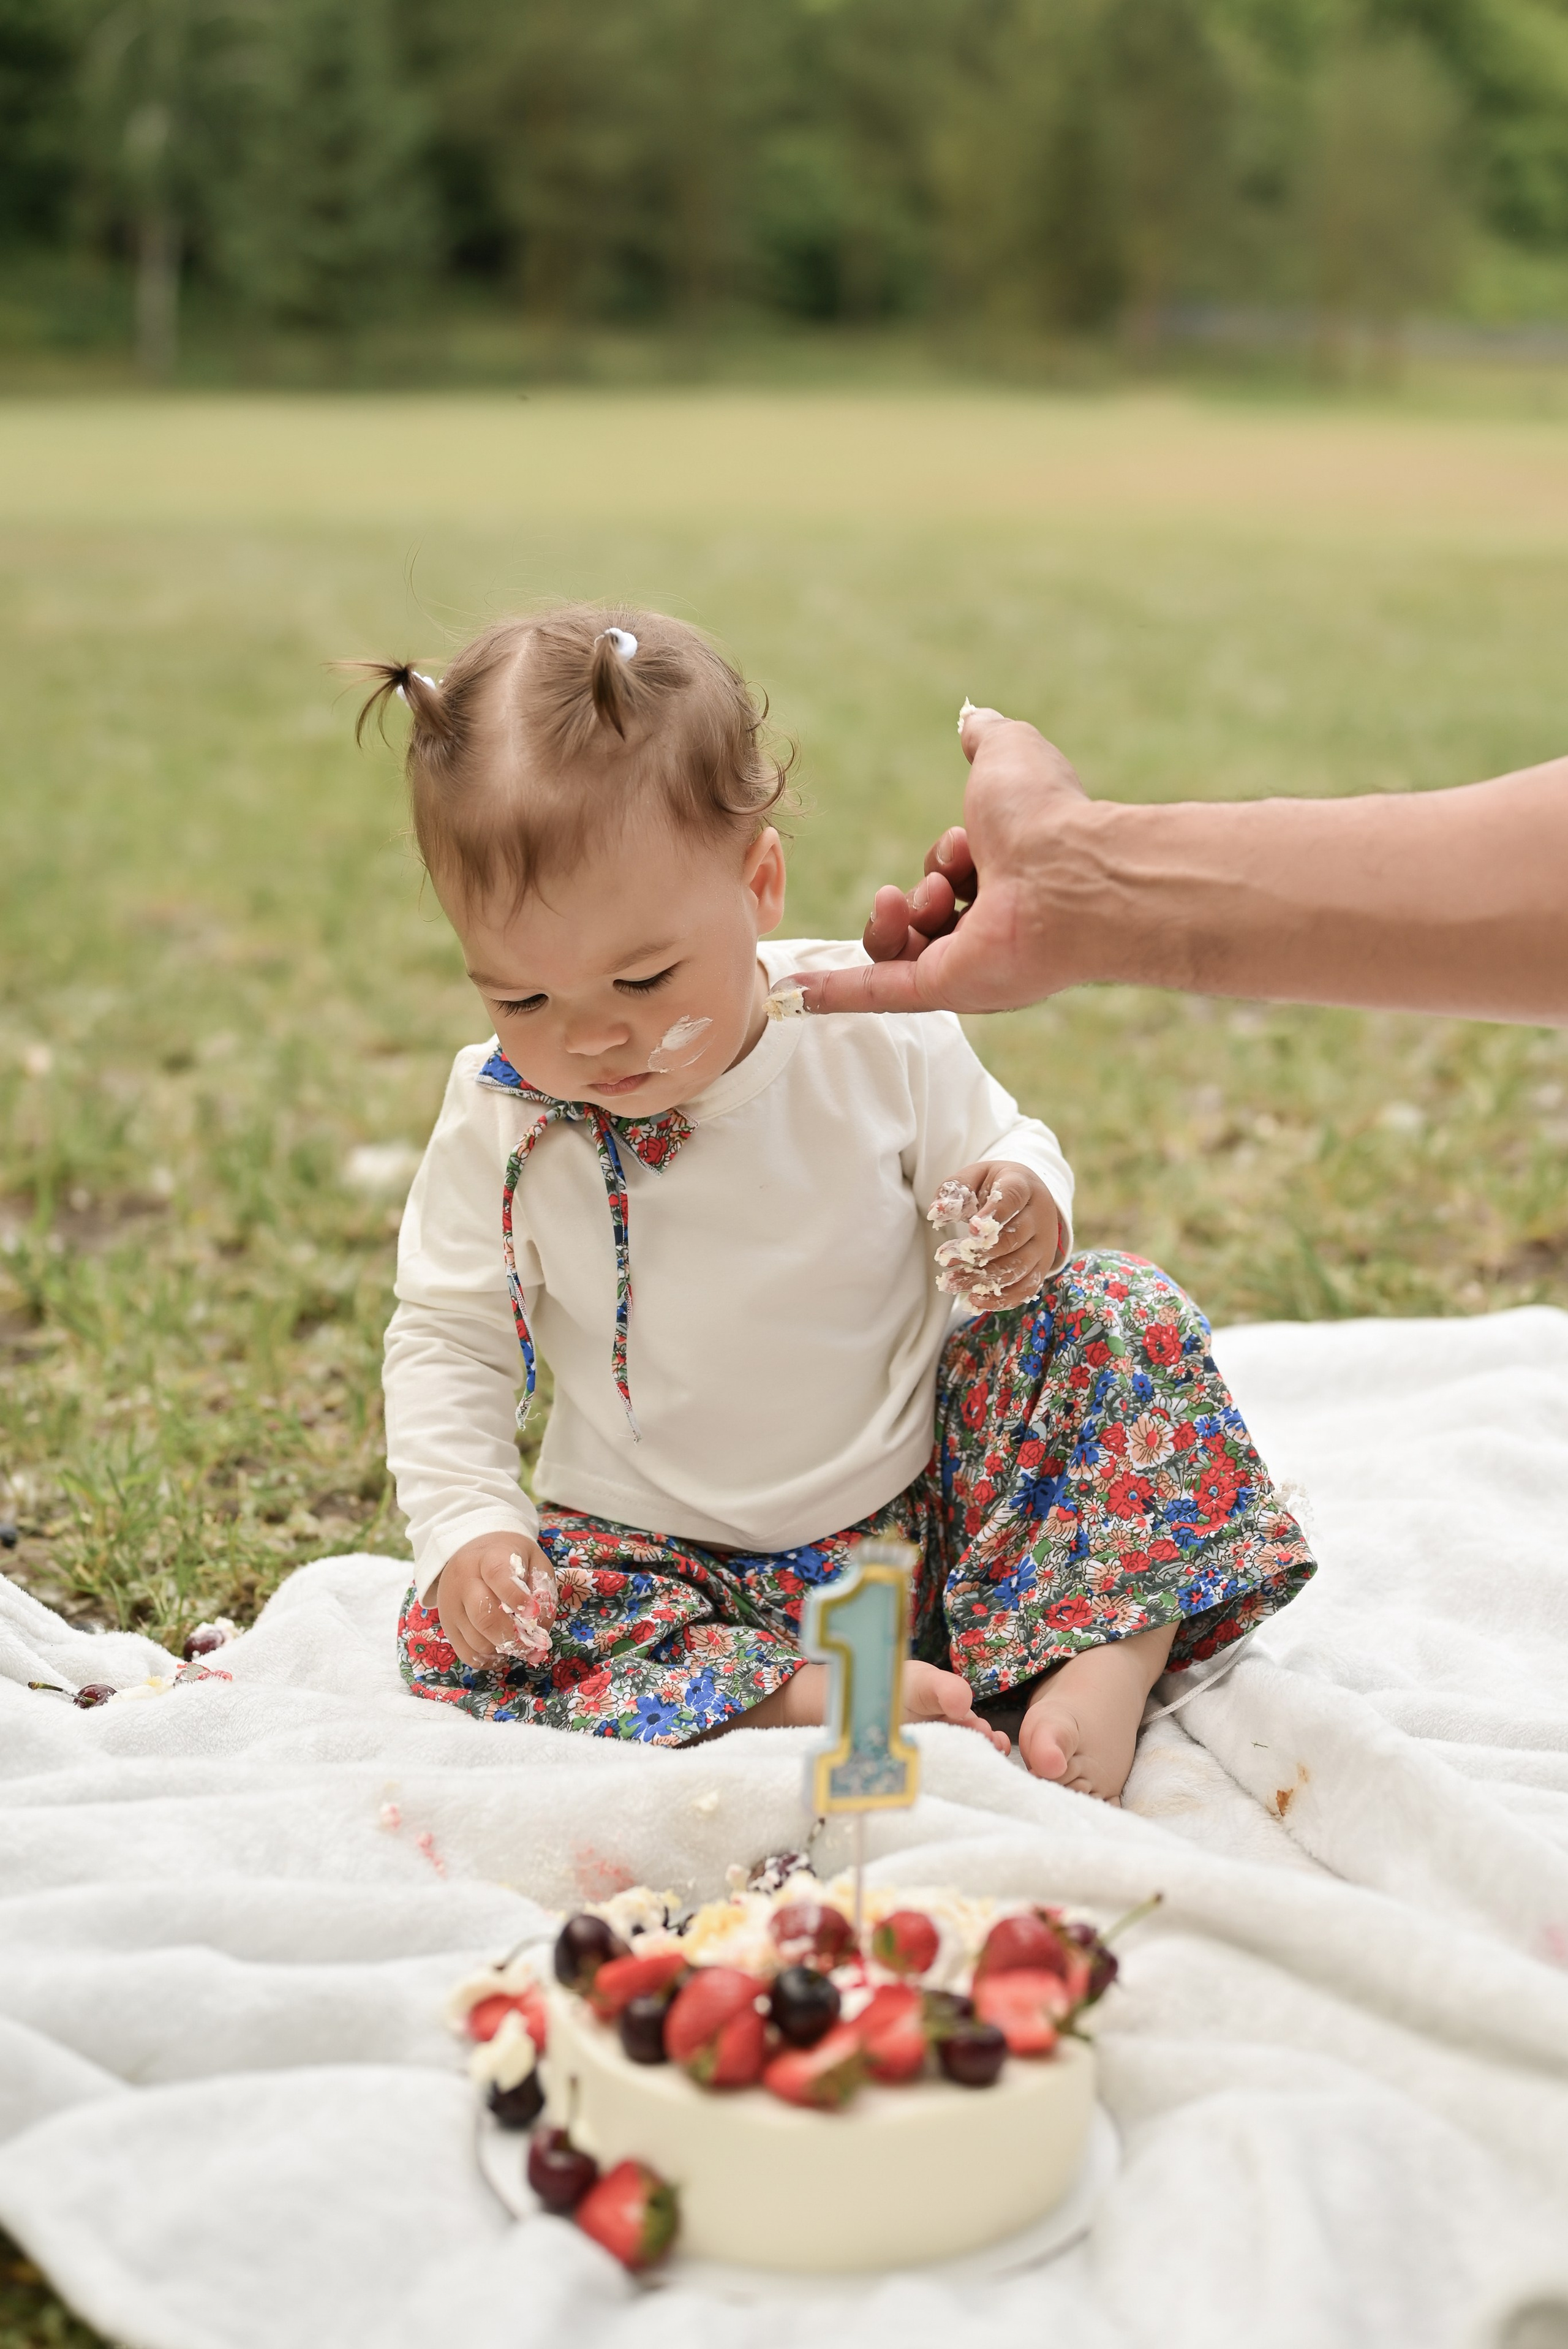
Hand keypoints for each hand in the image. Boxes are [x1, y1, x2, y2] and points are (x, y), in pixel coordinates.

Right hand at [435, 1532, 557, 1668]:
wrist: (474, 1553)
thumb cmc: (510, 1558)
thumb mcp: (534, 1560)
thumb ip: (542, 1588)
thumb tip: (541, 1626)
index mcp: (488, 1557)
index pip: (497, 1575)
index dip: (516, 1597)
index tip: (533, 1612)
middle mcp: (463, 1580)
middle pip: (483, 1616)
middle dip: (513, 1637)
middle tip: (532, 1644)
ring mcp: (451, 1606)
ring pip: (477, 1641)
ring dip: (503, 1650)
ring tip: (518, 1642)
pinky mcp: (447, 1627)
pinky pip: (467, 1654)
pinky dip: (489, 1660)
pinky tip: (501, 1650)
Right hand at [792, 707, 1100, 1014]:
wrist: (1062, 872)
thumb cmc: (1043, 814)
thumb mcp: (1008, 754)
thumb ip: (986, 736)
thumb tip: (971, 718)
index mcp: (1007, 880)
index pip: (950, 878)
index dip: (946, 856)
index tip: (967, 840)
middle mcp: (989, 930)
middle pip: (921, 913)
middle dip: (923, 887)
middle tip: (949, 877)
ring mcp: (966, 965)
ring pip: (895, 947)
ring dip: (894, 917)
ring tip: (927, 899)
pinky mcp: (943, 989)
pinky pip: (876, 990)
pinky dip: (834, 991)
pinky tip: (791, 993)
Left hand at [928, 1160, 1061, 1309]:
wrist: (1028, 1196)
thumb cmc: (995, 1186)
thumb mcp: (975, 1176)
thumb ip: (956, 1191)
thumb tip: (937, 1213)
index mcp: (1023, 1186)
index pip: (1012, 1199)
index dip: (993, 1215)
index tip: (970, 1229)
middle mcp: (1040, 1216)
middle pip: (1013, 1239)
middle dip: (977, 1253)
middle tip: (944, 1257)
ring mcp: (1044, 1244)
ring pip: (1018, 1267)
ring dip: (982, 1279)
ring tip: (950, 1283)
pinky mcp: (1043, 1266)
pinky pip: (1027, 1288)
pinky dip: (1001, 1299)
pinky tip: (974, 1300)